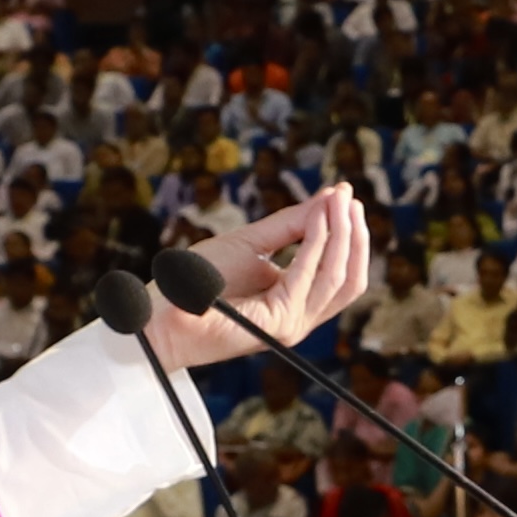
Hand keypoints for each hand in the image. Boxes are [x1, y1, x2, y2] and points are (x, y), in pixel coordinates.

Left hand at [144, 187, 381, 367]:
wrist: (162, 311)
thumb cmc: (197, 280)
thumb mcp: (251, 243)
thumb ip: (290, 225)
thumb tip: (326, 200)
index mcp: (296, 301)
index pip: (341, 271)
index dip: (349, 232)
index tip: (343, 193)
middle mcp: (301, 316)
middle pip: (350, 278)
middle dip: (354, 232)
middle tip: (347, 194)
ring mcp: (292, 323)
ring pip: (338, 280)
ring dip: (343, 235)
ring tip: (339, 201)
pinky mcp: (277, 324)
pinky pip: (308, 280)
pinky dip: (317, 245)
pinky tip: (317, 218)